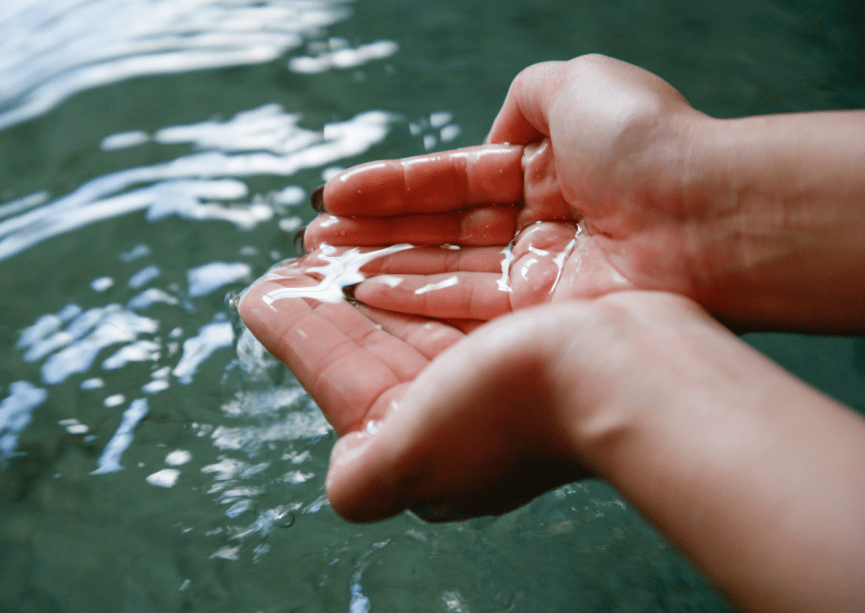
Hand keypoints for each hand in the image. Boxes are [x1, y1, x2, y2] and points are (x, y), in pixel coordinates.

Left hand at [237, 257, 633, 520]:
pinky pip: (453, 298)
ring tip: (331, 242)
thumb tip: (343, 487)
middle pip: (371, 348)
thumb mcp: (413, 453)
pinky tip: (397, 248)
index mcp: (419, 448)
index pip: (338, 379)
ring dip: (367, 280)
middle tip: (293, 259)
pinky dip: (418, 274)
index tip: (260, 292)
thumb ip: (366, 477)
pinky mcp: (526, 340)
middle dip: (328, 304)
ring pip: (410, 317)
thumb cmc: (512, 408)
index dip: (297, 334)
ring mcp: (493, 378)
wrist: (629, 375)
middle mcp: (455, 418)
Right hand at [302, 55, 713, 320]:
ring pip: (445, 269)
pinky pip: (466, 305)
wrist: (706, 216)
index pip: (452, 181)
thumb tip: (497, 134)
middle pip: (441, 229)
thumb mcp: (578, 85)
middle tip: (314, 239)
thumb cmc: (645, 142)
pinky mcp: (545, 318)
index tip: (334, 193)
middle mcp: (540, 224)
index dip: (393, 187)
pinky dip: (416, 299)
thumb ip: (527, 97)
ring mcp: (541, 274)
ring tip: (323, 267)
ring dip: (383, 267)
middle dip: (375, 232)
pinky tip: (367, 292)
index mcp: (547, 168)